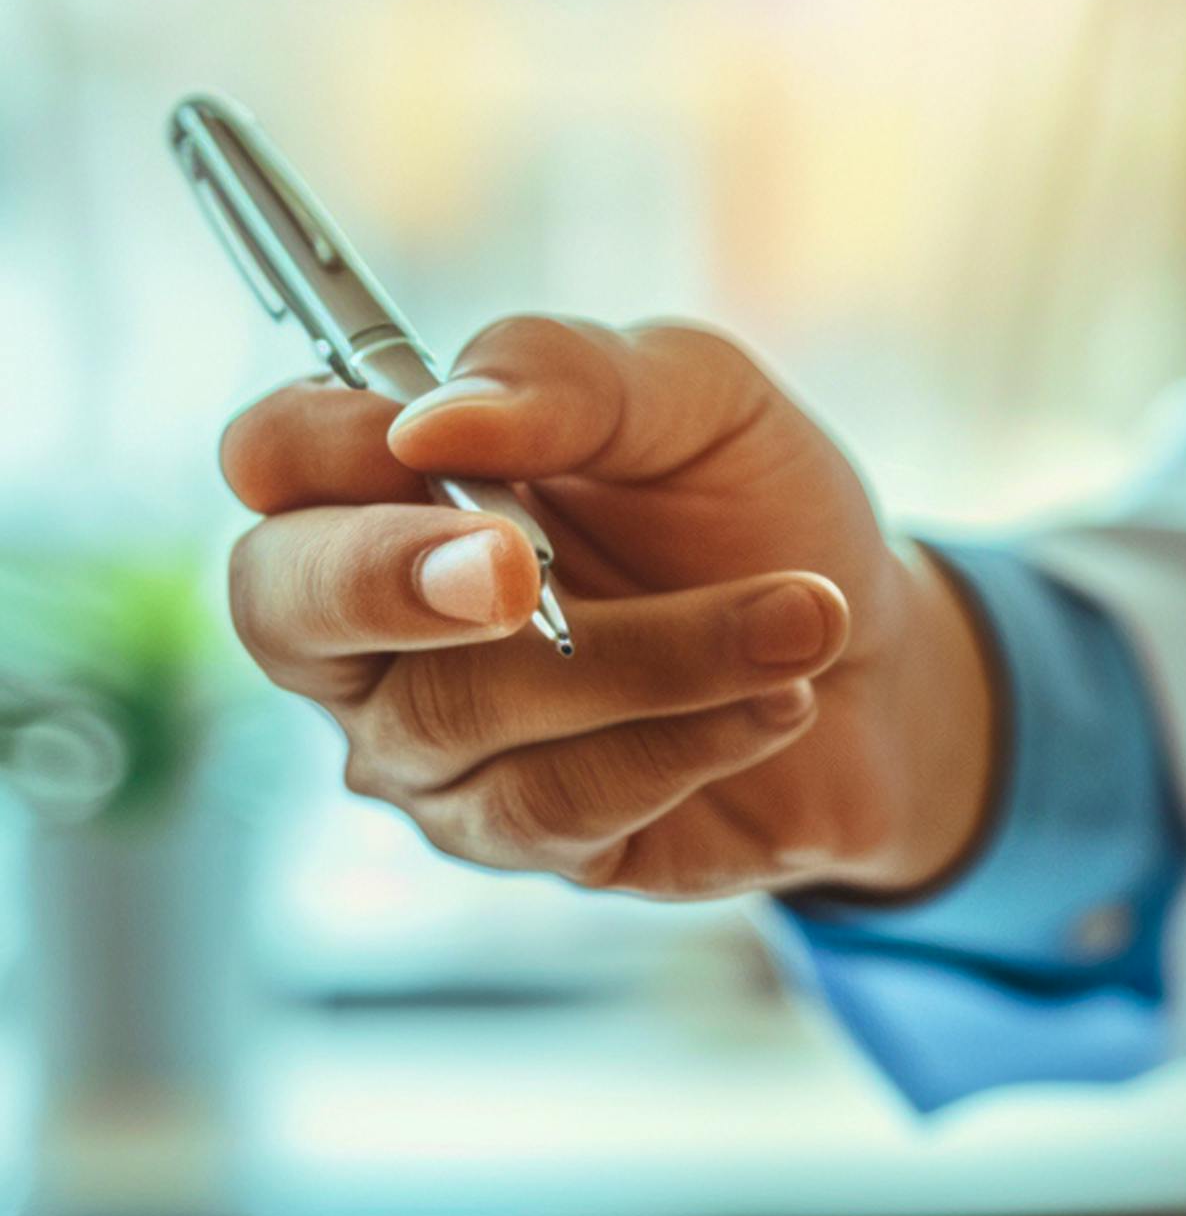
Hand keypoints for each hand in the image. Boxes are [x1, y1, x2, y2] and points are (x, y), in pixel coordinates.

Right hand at [220, 316, 994, 898]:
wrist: (881, 657)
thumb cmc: (750, 510)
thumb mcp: (696, 398)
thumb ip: (567, 377)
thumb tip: (441, 418)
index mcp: (387, 485)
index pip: (274, 459)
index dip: (327, 446)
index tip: (429, 440)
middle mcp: (374, 625)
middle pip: (287, 610)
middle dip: (396, 580)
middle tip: (519, 567)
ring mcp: (430, 746)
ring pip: (459, 714)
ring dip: (651, 659)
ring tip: (798, 618)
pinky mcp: (519, 839)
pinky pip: (558, 803)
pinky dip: (689, 742)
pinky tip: (784, 698)